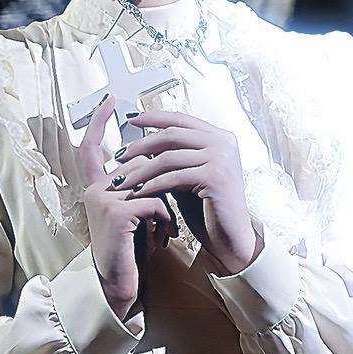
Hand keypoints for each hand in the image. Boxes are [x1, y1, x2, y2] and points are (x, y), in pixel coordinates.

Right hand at [76, 97, 176, 320]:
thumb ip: (136, 189)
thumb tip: (156, 161)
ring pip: (150, 181)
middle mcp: (95, 190)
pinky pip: (155, 201)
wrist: (120, 288)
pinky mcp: (118, 214)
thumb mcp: (133, 215)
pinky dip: (167, 220)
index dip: (99, 123)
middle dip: (160, 181)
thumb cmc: (131, 252)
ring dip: (166, 206)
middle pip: (136, 163)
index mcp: (96, 188)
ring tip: (165, 230)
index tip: (110, 100)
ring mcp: (104, 201)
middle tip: (165, 214)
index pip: (90, 148)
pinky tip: (163, 239)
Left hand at [114, 111, 259, 277]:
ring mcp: (221, 158)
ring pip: (169, 157)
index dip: (153, 118)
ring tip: (122, 179)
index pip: (181, 119)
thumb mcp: (190, 174)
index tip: (131, 120)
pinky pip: (174, 177)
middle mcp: (223, 142)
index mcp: (219, 136)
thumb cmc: (210, 208)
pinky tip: (138, 192)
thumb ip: (175, 156)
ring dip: (141, 169)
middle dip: (141, 145)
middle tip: (120, 155)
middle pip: (172, 135)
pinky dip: (152, 185)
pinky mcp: (215, 176)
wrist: (231, 236)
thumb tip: (144, 143)